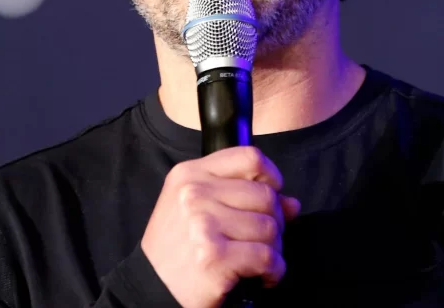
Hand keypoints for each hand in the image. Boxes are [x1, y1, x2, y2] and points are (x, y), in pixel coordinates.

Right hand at [140, 146, 301, 307]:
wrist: (152, 287)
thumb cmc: (177, 248)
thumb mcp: (195, 208)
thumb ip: (241, 196)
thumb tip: (291, 202)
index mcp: (189, 174)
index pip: (249, 157)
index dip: (271, 175)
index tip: (272, 193)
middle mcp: (194, 194)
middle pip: (265, 194)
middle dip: (274, 221)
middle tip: (260, 239)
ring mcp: (203, 224)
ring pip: (269, 227)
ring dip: (273, 249)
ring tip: (257, 259)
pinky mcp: (215, 256)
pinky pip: (267, 257)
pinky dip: (273, 271)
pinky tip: (261, 276)